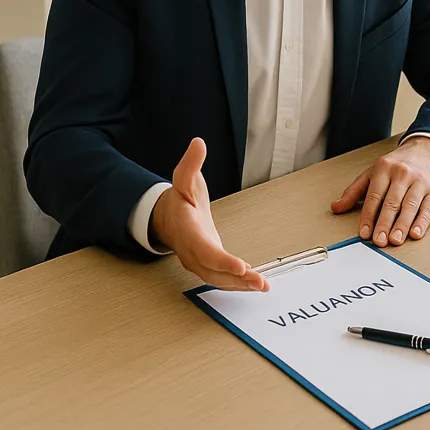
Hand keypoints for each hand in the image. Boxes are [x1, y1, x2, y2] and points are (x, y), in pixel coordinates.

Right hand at [151, 138, 268, 290]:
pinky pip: (220, 279)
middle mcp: (191, 250)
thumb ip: (191, 163)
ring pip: (217, 279)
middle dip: (237, 279)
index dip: (221, 260)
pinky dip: (237, 284)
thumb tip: (198, 143)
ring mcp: (198, 261)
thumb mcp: (184, 178)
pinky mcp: (206, 265)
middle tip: (261, 283)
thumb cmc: (179, 199)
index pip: (204, 249)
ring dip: (240, 286)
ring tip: (263, 286)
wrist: (166, 218)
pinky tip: (255, 284)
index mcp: (187, 230)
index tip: (241, 266)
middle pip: (213, 271)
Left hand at [330, 137, 429, 246]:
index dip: (368, 216)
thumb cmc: (396, 167)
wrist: (425, 152)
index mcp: (384, 169)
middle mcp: (403, 173)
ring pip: (410, 206)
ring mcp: (421, 182)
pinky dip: (422, 222)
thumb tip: (336, 207)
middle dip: (384, 223)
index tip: (365, 233)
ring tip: (395, 240)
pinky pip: (428, 209)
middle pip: (392, 202)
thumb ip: (354, 192)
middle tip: (379, 240)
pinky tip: (416, 233)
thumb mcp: (372, 174)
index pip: (374, 195)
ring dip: (402, 225)